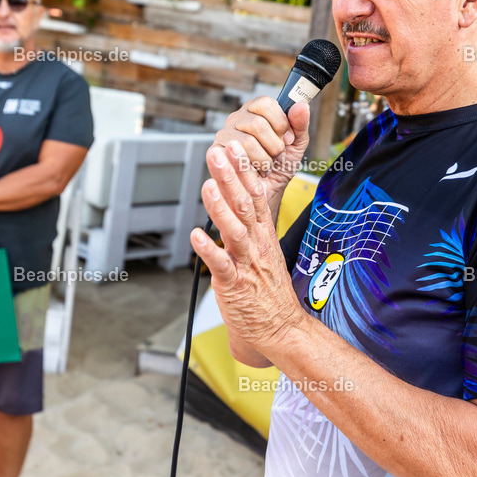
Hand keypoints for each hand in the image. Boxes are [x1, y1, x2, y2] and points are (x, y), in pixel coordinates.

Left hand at [190, 141, 306, 356]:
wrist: (281, 329)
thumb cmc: (268, 292)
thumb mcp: (264, 252)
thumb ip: (249, 227)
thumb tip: (234, 202)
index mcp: (264, 235)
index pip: (256, 195)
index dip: (244, 170)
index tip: (234, 147)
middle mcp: (257, 244)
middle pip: (245, 204)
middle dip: (231, 177)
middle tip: (218, 152)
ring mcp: (247, 264)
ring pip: (235, 230)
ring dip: (220, 207)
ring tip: (208, 185)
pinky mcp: (235, 285)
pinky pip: (221, 265)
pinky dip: (208, 250)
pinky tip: (195, 235)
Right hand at [213, 98, 309, 206]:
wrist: (270, 190)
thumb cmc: (281, 165)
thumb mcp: (297, 144)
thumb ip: (300, 124)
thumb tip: (301, 106)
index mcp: (257, 111)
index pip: (265, 104)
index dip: (281, 123)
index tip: (288, 138)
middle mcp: (238, 119)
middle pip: (258, 123)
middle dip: (274, 145)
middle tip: (276, 155)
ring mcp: (225, 135)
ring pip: (248, 142)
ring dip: (264, 159)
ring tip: (265, 164)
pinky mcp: (216, 152)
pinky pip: (236, 157)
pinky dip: (253, 167)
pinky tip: (254, 170)